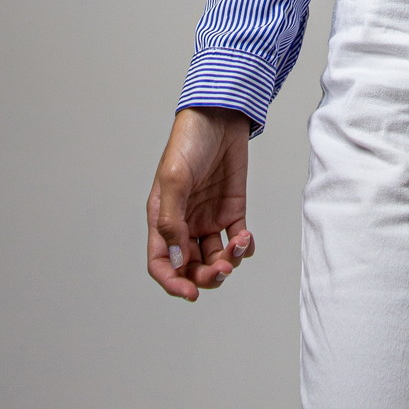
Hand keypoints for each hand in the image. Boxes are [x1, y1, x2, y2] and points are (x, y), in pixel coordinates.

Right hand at [147, 106, 255, 302]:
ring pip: (216, 258)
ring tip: (239, 245)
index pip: (162, 263)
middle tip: (222, 270)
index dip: (172, 283)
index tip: (190, 293)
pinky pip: (237, 240)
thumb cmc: (189, 141)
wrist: (221, 115)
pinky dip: (244, 247)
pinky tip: (247, 239)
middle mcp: (184, 223)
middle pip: (191, 267)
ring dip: (228, 262)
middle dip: (206, 277)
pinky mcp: (232, 209)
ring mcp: (209, 217)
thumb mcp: (174, 178)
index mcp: (162, 218)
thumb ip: (171, 220)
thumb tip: (176, 260)